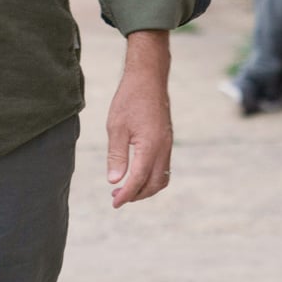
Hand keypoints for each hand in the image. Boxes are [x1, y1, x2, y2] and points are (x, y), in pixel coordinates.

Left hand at [106, 29, 172, 207]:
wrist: (148, 78)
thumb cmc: (130, 99)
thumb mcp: (116, 127)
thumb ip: (116, 155)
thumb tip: (114, 181)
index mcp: (151, 146)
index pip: (138, 179)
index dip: (126, 194)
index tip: (114, 203)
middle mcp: (163, 149)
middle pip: (154, 184)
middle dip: (137, 195)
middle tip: (117, 197)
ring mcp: (168, 145)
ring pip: (161, 177)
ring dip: (145, 188)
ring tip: (125, 188)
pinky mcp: (167, 140)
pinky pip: (163, 167)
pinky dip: (151, 176)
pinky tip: (136, 173)